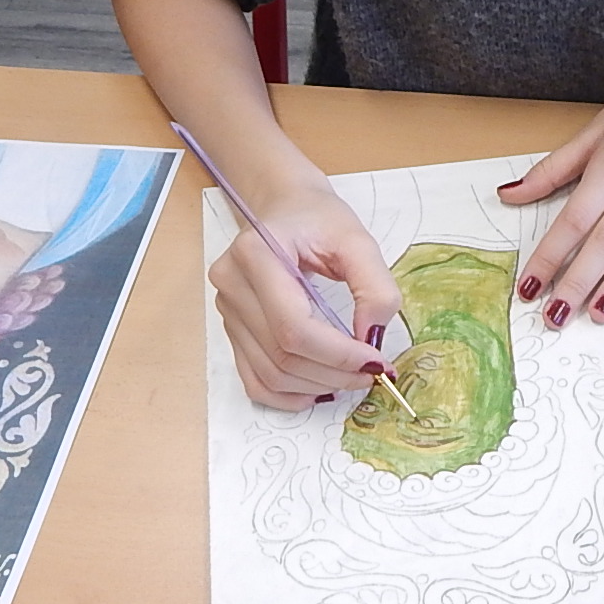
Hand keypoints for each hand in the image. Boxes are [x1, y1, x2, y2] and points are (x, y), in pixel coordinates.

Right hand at [210, 181, 402, 410]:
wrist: (285, 208)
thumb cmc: (318, 219)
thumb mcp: (357, 241)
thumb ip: (375, 287)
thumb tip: (373, 340)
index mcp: (256, 254)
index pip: (293, 326)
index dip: (338, 354)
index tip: (377, 360)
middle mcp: (232, 284)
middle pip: (282, 354)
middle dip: (334, 373)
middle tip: (373, 372)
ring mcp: (226, 310)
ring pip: (270, 373)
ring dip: (317, 386)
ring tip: (353, 376)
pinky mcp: (232, 329)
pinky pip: (254, 378)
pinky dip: (287, 395)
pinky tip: (319, 388)